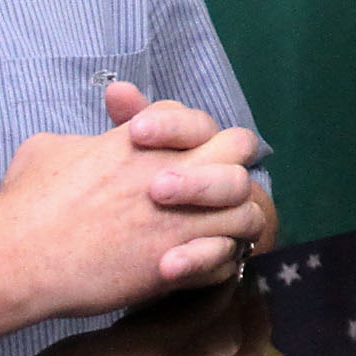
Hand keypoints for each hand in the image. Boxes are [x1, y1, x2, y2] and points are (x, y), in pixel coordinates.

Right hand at [0, 120, 269, 317]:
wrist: (19, 258)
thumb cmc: (26, 202)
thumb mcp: (49, 149)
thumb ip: (82, 142)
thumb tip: (86, 149)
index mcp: (144, 140)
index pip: (192, 119)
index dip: (180, 134)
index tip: (154, 155)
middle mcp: (174, 174)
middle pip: (240, 147)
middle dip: (229, 162)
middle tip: (205, 189)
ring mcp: (180, 221)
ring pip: (248, 209)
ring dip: (233, 218)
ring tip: (208, 230)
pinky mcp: (176, 266)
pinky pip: (228, 260)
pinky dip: (218, 261)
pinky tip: (191, 263)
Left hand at [106, 83, 278, 275]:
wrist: (112, 248)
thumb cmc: (118, 193)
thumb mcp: (119, 156)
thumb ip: (127, 121)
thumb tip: (117, 89)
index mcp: (197, 148)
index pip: (200, 126)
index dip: (173, 125)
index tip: (135, 132)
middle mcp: (219, 177)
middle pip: (236, 159)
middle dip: (200, 174)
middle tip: (158, 188)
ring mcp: (226, 218)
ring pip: (244, 208)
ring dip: (205, 210)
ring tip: (161, 219)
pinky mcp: (219, 258)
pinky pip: (226, 259)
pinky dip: (200, 260)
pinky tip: (166, 265)